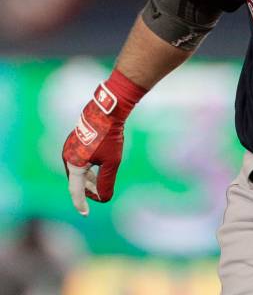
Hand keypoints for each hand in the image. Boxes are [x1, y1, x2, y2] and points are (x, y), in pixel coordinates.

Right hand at [62, 70, 145, 215]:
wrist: (106, 111)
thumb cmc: (109, 137)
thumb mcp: (111, 162)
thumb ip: (106, 181)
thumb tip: (104, 199)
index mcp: (73, 164)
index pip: (75, 190)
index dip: (81, 203)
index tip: (85, 214)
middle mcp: (67, 156)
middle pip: (75, 181)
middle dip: (86, 190)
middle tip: (98, 197)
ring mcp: (69, 148)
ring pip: (77, 171)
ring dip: (87, 180)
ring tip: (97, 186)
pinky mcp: (74, 141)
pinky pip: (78, 161)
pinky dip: (86, 169)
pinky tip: (95, 170)